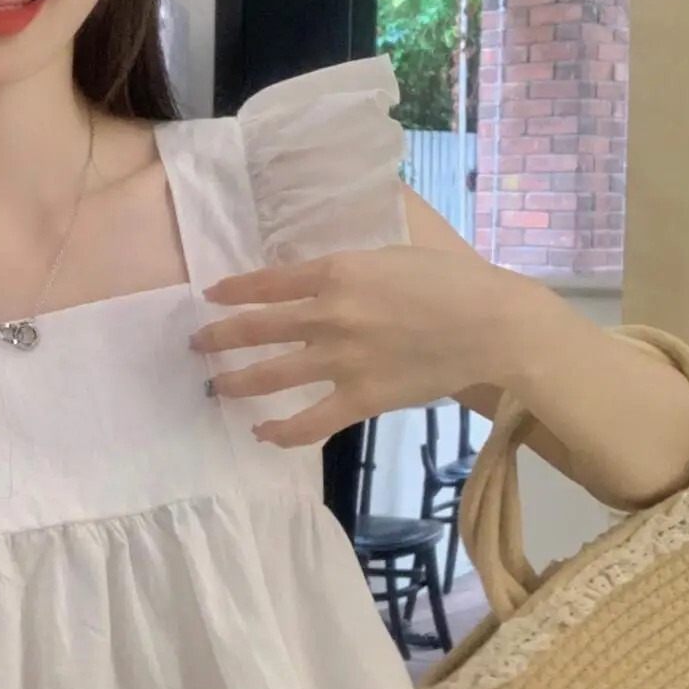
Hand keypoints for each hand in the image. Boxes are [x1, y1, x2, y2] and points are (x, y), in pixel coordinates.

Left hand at [190, 245, 524, 447]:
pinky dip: (280, 431)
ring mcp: (341, 360)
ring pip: (270, 375)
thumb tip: (313, 279)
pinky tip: (261, 433)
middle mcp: (328, 315)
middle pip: (255, 328)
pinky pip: (310, 422)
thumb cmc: (450, 280)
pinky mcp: (360, 397)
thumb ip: (346, 268)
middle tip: (197, 343)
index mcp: (336, 272)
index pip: (267, 282)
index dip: (233, 291)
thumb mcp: (389, 255)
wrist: (491, 323)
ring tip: (215, 385)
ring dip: (236, 381)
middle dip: (218, 336)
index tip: (211, 295)